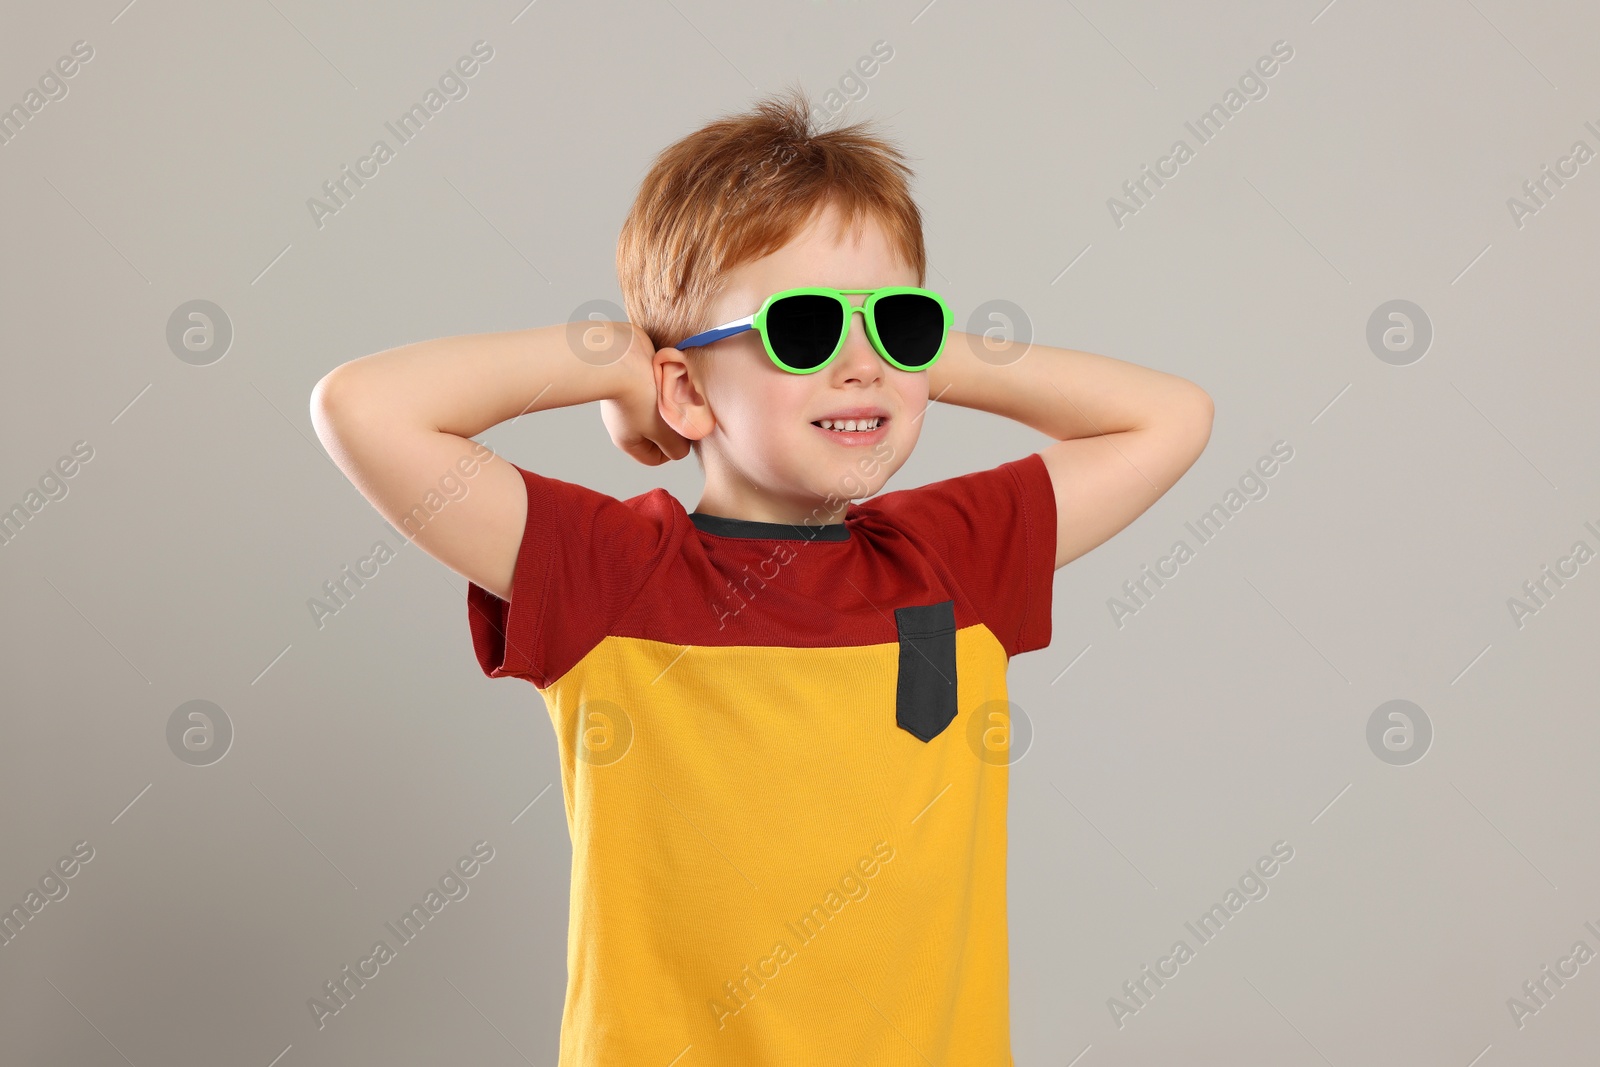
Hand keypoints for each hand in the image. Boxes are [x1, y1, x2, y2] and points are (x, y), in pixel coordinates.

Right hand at [600, 327, 692, 465]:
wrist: (621, 354)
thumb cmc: (640, 394)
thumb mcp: (663, 430)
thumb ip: (675, 447)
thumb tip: (681, 447)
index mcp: (626, 440)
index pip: (655, 458)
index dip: (672, 450)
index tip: (681, 432)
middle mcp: (622, 422)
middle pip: (657, 432)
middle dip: (672, 423)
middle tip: (679, 409)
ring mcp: (625, 399)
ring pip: (657, 409)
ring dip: (669, 402)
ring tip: (671, 391)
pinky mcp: (631, 379)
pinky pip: (653, 388)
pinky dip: (662, 384)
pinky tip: (665, 377)